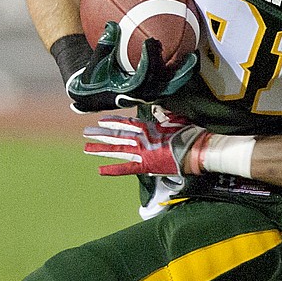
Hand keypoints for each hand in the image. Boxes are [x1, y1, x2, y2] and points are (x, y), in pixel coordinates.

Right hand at [67, 21, 196, 112]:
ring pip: (170, 87)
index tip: (151, 41)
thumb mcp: (96, 62)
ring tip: (193, 58)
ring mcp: (147, 96)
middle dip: (177, 71)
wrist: (93, 95)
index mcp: (125, 90)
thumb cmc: (93, 76)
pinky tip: (186, 59)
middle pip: (164, 85)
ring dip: (182, 74)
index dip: (149, 58)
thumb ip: (105, 46)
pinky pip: (169, 85)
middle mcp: (139, 96)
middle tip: (189, 55)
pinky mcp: (152, 93)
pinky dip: (178, 74)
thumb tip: (111, 25)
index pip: (142, 74)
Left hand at [83, 114, 205, 176]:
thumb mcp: (175, 120)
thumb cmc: (187, 134)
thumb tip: (158, 109)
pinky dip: (112, 170)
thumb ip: (164, 115)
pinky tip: (100, 170)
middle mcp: (141, 138)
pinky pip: (125, 168)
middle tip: (87, 132)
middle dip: (101, 134)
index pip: (126, 123)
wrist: (194, 150)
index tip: (102, 120)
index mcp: (148, 127)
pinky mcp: (145, 166)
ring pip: (117, 149)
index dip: (113, 122)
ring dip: (101, 148)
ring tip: (87, 147)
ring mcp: (141, 152)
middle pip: (117, 135)